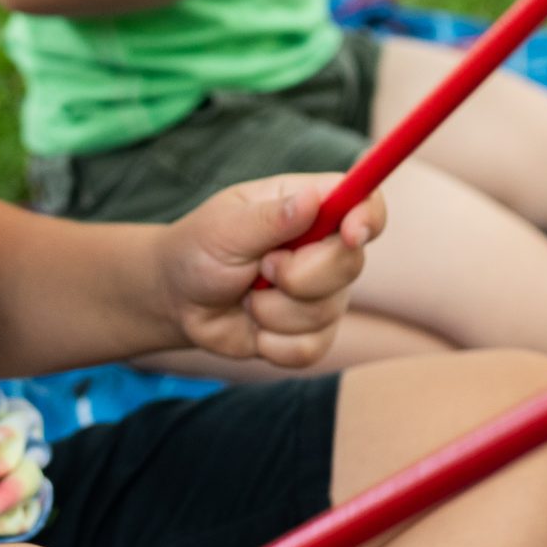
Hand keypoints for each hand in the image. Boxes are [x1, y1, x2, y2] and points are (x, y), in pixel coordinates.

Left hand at [158, 174, 384, 366]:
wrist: (179, 302)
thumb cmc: (199, 250)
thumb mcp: (225, 228)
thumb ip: (271, 218)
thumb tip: (313, 198)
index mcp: (309, 205)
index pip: (364, 203)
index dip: (367, 217)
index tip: (350, 234)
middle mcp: (324, 247)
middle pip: (351, 263)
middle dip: (298, 275)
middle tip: (260, 267)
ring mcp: (322, 292)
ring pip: (327, 311)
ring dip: (273, 310)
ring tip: (247, 295)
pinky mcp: (312, 332)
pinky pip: (311, 348)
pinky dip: (272, 343)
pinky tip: (254, 326)